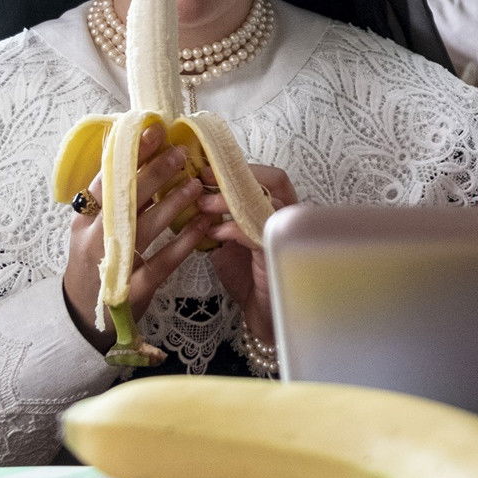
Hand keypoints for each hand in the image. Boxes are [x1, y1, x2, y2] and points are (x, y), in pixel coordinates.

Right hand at [60, 124, 207, 352]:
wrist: (84, 316)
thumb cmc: (96, 261)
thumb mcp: (95, 228)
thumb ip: (116, 199)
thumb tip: (144, 155)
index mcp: (83, 220)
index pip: (105, 180)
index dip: (128, 154)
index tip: (152, 131)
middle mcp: (93, 240)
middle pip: (124, 199)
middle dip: (154, 174)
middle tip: (180, 154)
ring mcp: (112, 265)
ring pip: (143, 228)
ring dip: (172, 204)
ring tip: (196, 186)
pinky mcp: (132, 289)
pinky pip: (161, 262)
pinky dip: (183, 243)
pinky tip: (202, 227)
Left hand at [194, 165, 297, 344]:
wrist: (258, 310)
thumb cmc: (246, 273)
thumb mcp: (227, 237)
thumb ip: (217, 215)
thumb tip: (188, 194)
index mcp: (277, 207)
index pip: (267, 174)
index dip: (238, 167)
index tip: (205, 168)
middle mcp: (288, 215)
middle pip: (272, 179)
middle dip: (235, 177)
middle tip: (202, 180)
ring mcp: (286, 233)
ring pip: (263, 202)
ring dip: (229, 201)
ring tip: (203, 206)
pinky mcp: (277, 253)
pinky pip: (256, 231)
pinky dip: (231, 228)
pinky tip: (214, 234)